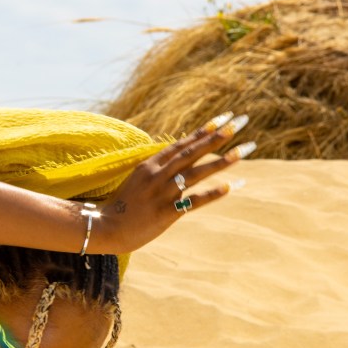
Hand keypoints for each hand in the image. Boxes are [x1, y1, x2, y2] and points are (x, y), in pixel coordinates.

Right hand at [98, 113, 252, 251]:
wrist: (104, 228)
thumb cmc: (122, 206)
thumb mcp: (138, 180)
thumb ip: (157, 169)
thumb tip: (178, 159)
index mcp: (150, 165)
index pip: (182, 143)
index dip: (204, 131)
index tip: (224, 118)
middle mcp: (157, 175)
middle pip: (192, 152)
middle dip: (217, 137)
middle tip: (239, 123)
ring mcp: (161, 193)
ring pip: (196, 173)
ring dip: (221, 161)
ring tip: (243, 151)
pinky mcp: (165, 213)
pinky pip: (192, 201)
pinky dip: (211, 194)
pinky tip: (230, 186)